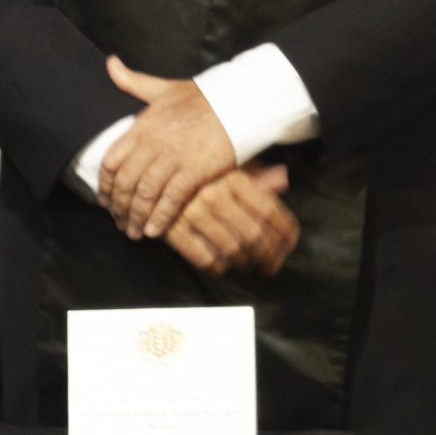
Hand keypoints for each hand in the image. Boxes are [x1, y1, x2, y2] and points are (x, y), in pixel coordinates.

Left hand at [98, 56, 238, 239]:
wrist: (237, 102)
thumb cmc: (201, 96)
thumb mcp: (162, 87)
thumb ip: (132, 81)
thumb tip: (109, 63)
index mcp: (140, 127)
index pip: (111, 161)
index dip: (105, 185)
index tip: (105, 199)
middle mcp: (151, 145)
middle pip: (125, 183)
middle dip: (119, 206)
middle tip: (118, 221)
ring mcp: (172, 159)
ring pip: (144, 194)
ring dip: (136, 216)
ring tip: (133, 231)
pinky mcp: (194, 171)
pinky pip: (171, 200)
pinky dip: (160, 218)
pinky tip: (154, 230)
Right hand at [165, 161, 295, 277]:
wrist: (146, 178)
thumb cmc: (193, 174)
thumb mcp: (224, 166)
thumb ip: (255, 175)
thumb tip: (282, 179)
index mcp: (231, 178)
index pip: (269, 210)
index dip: (285, 232)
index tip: (289, 245)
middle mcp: (214, 194)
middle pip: (254, 234)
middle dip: (268, 255)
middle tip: (271, 264)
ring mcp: (191, 212)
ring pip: (232, 249)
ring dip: (244, 263)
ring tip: (247, 265)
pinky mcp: (172, 229)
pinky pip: (203, 258)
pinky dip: (216, 268)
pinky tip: (221, 267)